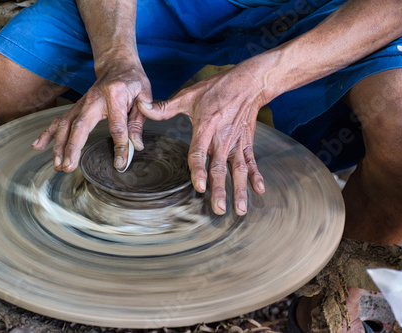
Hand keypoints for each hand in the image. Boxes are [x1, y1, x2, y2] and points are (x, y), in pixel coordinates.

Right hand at [32, 62, 151, 172]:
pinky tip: (38, 146)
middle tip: (68, 166)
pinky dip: (47, 134)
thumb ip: (140, 120)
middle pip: (80, 125)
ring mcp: (82, 103)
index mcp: (115, 95)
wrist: (117, 65)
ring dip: (59, 146)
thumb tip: (136, 146)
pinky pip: (58, 120)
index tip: (120, 162)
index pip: (117, 125)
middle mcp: (94, 99)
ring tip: (58, 165)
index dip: (119, 146)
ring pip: (65, 125)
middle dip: (72, 147)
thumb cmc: (132, 82)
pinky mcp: (75, 107)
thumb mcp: (144, 97)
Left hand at [138, 63, 268, 215]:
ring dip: (240, 189)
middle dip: (220, 190)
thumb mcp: (188, 95)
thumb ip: (164, 107)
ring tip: (240, 209)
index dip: (199, 170)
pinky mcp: (247, 143)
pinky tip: (259, 190)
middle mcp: (222, 139)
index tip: (200, 187)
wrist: (248, 82)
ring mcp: (236, 142)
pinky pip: (252, 161)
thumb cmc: (216, 89)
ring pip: (238, 170)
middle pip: (220, 168)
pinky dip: (256, 175)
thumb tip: (142, 107)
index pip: (200, 153)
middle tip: (218, 209)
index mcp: (206, 128)